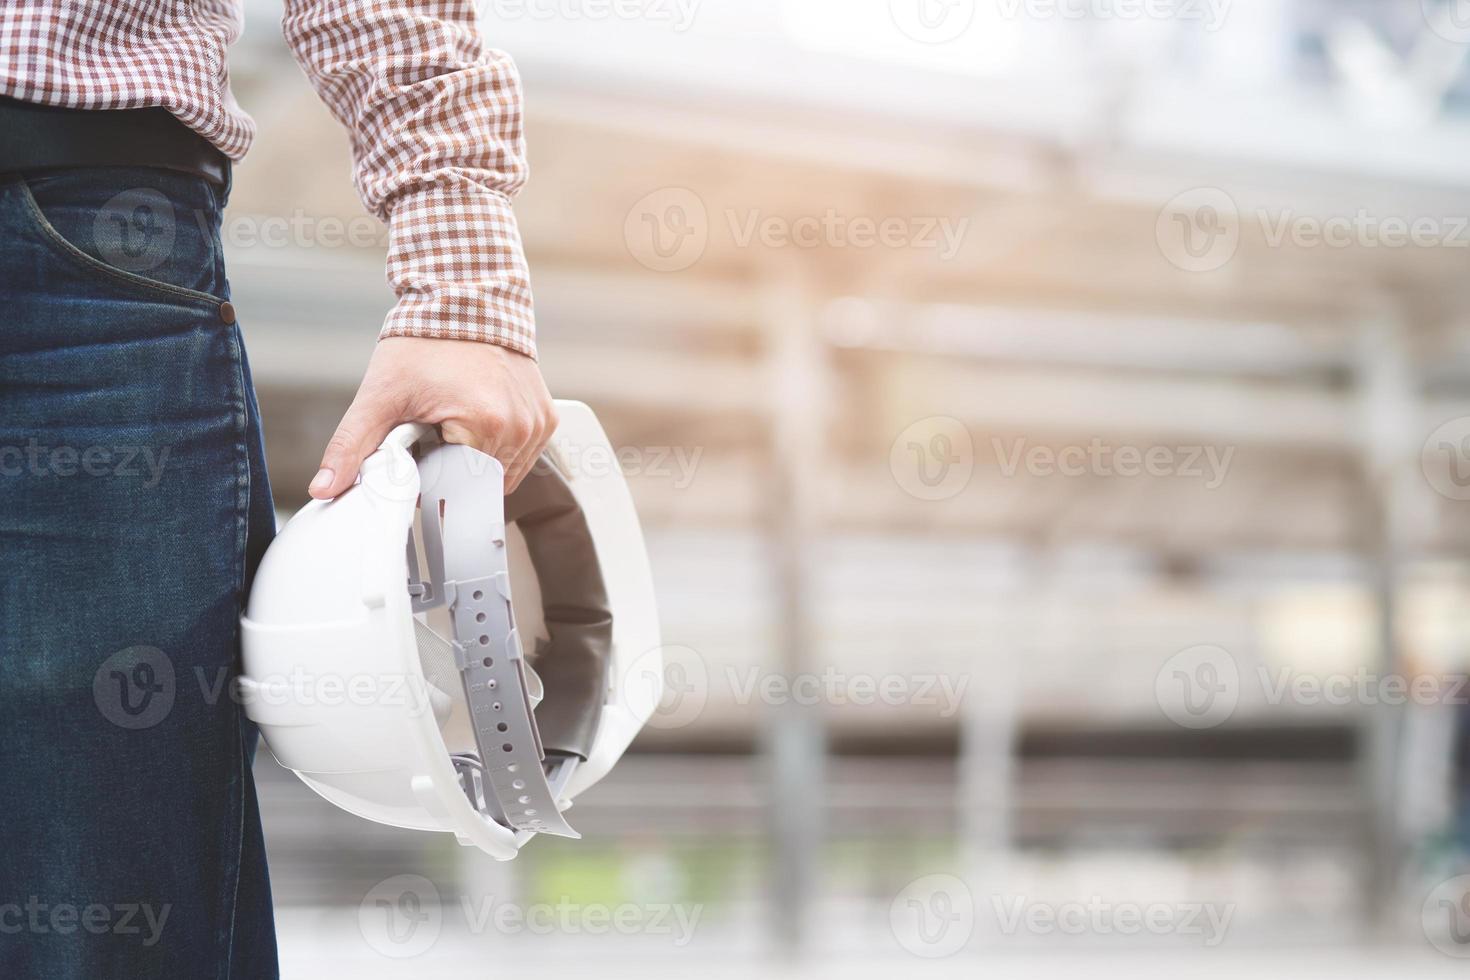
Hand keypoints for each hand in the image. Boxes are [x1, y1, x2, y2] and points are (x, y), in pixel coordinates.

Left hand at [309, 336, 556, 498]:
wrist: (465, 299)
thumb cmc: (425, 341)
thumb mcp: (379, 396)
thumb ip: (351, 446)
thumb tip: (324, 488)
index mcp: (484, 425)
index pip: (455, 491)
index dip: (429, 479)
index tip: (418, 451)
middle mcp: (519, 427)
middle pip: (478, 484)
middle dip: (453, 470)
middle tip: (435, 432)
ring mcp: (537, 424)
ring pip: (503, 476)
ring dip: (477, 461)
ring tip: (458, 422)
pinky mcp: (547, 418)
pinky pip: (522, 457)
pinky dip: (499, 449)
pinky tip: (481, 420)